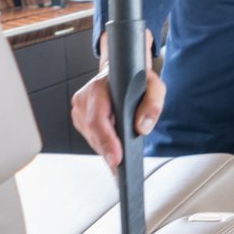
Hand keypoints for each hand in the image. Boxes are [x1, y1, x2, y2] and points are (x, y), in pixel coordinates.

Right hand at [71, 29, 164, 169]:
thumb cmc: (135, 78)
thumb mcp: (154, 85)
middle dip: (109, 149)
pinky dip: (102, 143)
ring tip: (120, 149)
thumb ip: (153, 104)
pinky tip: (113, 141)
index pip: (97, 120)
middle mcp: (84, 98)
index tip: (116, 158)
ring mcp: (79, 108)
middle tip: (123, 162)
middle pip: (93, 134)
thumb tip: (142, 127)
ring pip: (91, 138)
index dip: (106, 141)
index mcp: (99, 88)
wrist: (121, 71)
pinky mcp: (79, 117)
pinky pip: (90, 137)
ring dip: (106, 147)